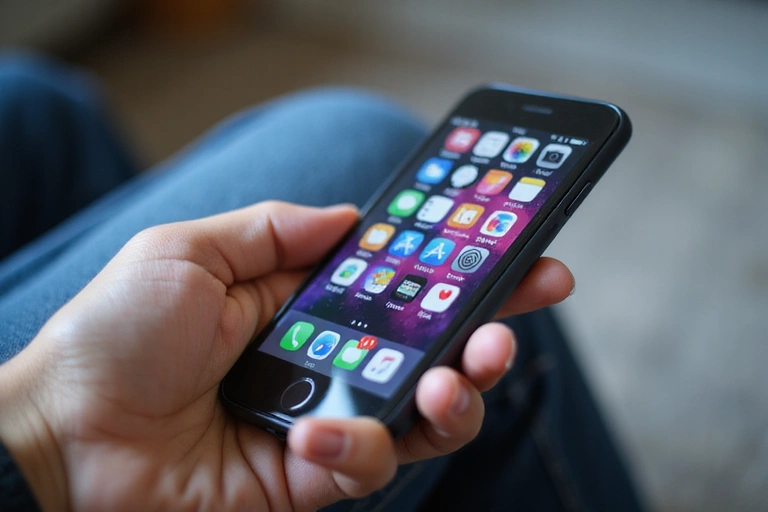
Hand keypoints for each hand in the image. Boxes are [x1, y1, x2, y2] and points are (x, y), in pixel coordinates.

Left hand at [0, 202, 573, 510]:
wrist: (61, 437)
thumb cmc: (115, 335)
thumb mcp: (191, 252)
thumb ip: (277, 232)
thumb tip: (352, 217)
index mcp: (306, 306)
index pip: (405, 287)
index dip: (465, 274)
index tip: (523, 260)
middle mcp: (329, 364)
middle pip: (435, 354)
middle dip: (489, 340)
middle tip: (508, 330)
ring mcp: (326, 424)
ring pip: (424, 421)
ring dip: (454, 402)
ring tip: (451, 382)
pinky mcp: (310, 482)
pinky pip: (365, 470)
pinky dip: (354, 451)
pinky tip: (314, 436)